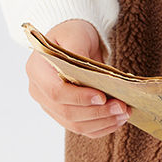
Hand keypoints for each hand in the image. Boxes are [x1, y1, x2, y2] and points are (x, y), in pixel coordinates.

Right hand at [25, 18, 129, 137]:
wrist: (75, 40)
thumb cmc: (74, 34)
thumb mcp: (76, 34)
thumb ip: (77, 51)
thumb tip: (86, 74)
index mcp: (37, 70)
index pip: (56, 92)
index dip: (79, 98)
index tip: (102, 97)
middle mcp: (39, 91)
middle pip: (67, 112)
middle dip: (97, 113)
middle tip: (121, 106)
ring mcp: (50, 106)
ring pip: (75, 124)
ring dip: (102, 122)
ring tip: (124, 113)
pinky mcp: (63, 114)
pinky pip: (82, 128)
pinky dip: (101, 127)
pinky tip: (117, 120)